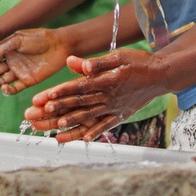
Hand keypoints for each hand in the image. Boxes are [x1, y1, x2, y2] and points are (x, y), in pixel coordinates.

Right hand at [0, 28, 69, 95]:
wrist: (59, 45)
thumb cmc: (39, 38)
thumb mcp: (19, 38)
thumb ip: (4, 47)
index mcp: (8, 50)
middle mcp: (12, 62)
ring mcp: (19, 72)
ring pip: (4, 80)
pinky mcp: (27, 80)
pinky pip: (15, 88)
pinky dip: (8, 90)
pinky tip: (4, 88)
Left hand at [24, 49, 162, 142]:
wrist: (162, 76)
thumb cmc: (138, 62)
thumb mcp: (118, 56)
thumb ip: (95, 63)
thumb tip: (72, 62)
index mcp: (106, 81)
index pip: (77, 88)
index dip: (59, 94)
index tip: (42, 99)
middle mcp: (108, 97)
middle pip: (77, 105)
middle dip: (54, 111)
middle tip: (34, 117)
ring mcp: (114, 109)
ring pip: (87, 118)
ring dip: (68, 124)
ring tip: (51, 131)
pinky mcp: (120, 116)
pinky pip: (104, 127)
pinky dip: (92, 133)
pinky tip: (78, 139)